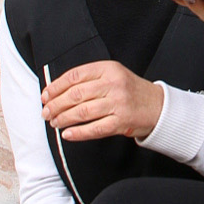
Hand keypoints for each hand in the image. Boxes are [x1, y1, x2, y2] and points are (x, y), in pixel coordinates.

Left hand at [40, 60, 163, 142]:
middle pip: (76, 94)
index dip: (56, 87)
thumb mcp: (112, 75)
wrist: (158, 106)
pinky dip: (78, 133)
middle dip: (56, 105)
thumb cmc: (130, 91)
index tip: (45, 96)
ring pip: (83, 112)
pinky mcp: (122, 122)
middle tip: (46, 113)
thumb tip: (56, 92)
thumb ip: (89, 79)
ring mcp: (119, 103)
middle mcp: (113, 84)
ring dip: (64, 119)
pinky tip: (68, 134)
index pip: (74, 76)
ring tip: (54, 123)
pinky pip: (95, 129)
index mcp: (108, 69)